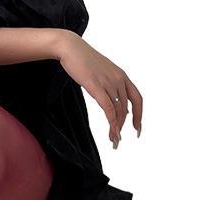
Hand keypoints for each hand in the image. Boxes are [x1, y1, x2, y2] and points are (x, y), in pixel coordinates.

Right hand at [55, 31, 142, 148]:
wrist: (71, 48)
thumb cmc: (82, 60)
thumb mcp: (101, 72)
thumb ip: (109, 85)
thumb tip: (112, 101)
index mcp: (122, 75)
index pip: (137, 98)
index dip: (139, 115)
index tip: (137, 128)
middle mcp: (119, 79)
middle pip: (126, 108)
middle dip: (125, 126)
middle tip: (118, 140)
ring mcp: (109, 83)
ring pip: (118, 111)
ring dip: (117, 128)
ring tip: (113, 140)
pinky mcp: (97, 87)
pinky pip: (108, 109)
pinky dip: (112, 123)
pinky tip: (112, 132)